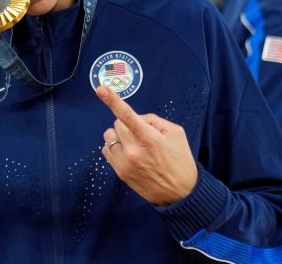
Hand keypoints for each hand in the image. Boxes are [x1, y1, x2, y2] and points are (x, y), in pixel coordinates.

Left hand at [97, 86, 197, 205]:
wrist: (180, 193)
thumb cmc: (180, 160)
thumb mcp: (176, 133)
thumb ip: (154, 120)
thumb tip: (136, 118)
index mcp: (149, 138)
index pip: (127, 115)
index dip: (113, 100)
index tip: (101, 89)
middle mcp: (133, 150)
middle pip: (118, 124)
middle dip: (128, 124)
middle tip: (143, 135)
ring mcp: (124, 163)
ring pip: (110, 136)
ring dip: (119, 136)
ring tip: (135, 145)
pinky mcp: (120, 172)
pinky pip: (107, 150)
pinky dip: (115, 147)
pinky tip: (128, 153)